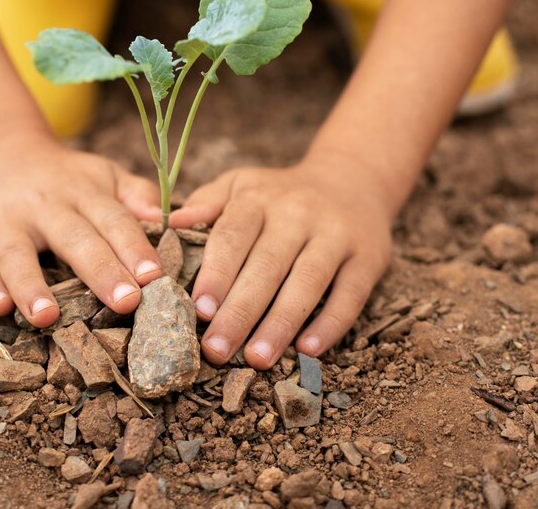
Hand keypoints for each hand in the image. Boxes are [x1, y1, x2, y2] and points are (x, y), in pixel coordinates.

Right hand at [0, 133, 162, 327]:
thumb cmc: (66, 177)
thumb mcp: (103, 174)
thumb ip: (135, 194)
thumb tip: (163, 219)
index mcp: (83, 192)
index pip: (112, 219)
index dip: (134, 247)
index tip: (153, 277)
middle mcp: (44, 204)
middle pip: (74, 238)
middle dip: (100, 271)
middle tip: (126, 303)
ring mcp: (4, 219)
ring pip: (17, 253)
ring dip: (31, 285)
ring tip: (47, 317)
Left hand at [169, 152, 393, 368]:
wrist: (352, 178)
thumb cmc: (279, 195)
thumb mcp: (242, 185)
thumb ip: (206, 203)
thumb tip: (169, 224)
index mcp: (259, 198)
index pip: (233, 235)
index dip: (217, 273)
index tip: (198, 310)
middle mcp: (298, 213)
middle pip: (267, 265)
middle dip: (240, 311)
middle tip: (216, 350)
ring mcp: (336, 235)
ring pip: (308, 282)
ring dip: (281, 323)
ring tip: (257, 359)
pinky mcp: (368, 258)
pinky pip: (351, 294)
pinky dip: (331, 323)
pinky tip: (309, 350)